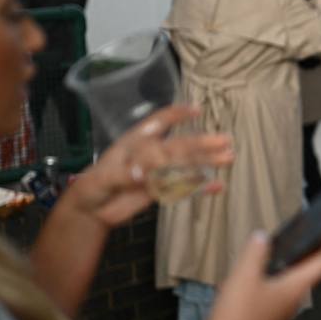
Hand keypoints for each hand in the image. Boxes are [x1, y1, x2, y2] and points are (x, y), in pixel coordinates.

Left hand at [65, 105, 233, 228]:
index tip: (197, 111)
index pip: (159, 122)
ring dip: (207, 161)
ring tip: (229, 157)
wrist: (92, 208)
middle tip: (225, 141)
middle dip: (202, 143)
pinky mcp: (161, 190)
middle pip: (180, 145)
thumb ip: (122, 175)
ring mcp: (158, 172)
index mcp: (137, 142)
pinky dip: (200, 187)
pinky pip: (183, 187)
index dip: (177, 115)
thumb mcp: (103, 178)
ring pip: (187, 165)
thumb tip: (142, 173)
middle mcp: (152, 153)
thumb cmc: (93, 186)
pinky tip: (217, 186)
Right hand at [195, 234, 320, 319]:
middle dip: (310, 257)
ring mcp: (282, 314)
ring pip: (293, 287)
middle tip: (306, 242)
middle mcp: (293, 302)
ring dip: (291, 271)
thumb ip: (255, 252)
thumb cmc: (237, 317)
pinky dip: (277, 285)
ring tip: (282, 257)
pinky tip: (261, 281)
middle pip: (309, 275)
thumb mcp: (244, 275)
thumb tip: (262, 237)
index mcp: (294, 288)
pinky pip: (279, 298)